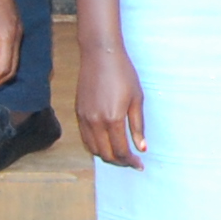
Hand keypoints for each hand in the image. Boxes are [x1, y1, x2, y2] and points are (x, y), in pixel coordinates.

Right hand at [76, 33, 146, 168]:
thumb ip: (137, 126)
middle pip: (105, 154)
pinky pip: (85, 138)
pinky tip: (106, 142)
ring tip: (119, 153)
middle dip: (119, 161)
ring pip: (93, 149)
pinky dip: (95, 145)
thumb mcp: (137, 99)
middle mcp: (96, 122)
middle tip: (131, 161)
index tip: (139, 164)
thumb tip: (141, 147)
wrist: (100, 55)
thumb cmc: (123, 74)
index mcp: (113, 119)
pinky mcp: (78, 113)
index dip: (131, 161)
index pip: (120, 151)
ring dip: (106, 155)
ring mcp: (85, 118)